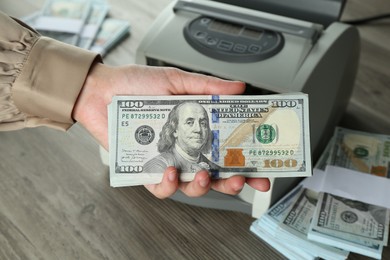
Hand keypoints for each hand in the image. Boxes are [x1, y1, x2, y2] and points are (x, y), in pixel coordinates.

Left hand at [73, 63, 269, 197]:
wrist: (101, 91)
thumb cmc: (136, 85)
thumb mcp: (176, 80)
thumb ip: (207, 86)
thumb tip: (238, 87)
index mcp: (196, 129)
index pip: (228, 149)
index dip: (247, 161)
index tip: (264, 168)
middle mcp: (185, 148)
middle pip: (216, 174)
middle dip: (233, 182)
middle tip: (242, 178)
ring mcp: (167, 161)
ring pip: (192, 186)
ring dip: (204, 186)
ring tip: (206, 175)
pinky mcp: (146, 170)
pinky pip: (161, 188)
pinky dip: (169, 185)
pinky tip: (172, 172)